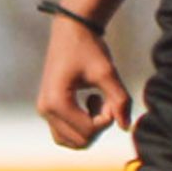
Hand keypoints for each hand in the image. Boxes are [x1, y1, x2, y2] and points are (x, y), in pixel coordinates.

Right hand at [36, 11, 130, 149]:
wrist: (71, 29)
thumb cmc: (88, 48)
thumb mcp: (107, 72)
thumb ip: (120, 100)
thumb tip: (126, 127)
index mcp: (56, 102)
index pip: (88, 131)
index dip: (107, 119)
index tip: (112, 98)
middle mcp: (45, 110)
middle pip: (80, 141)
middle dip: (99, 126)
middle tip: (108, 101)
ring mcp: (44, 110)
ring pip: (71, 141)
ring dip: (90, 129)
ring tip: (99, 103)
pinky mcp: (48, 108)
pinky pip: (66, 133)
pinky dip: (82, 126)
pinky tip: (91, 102)